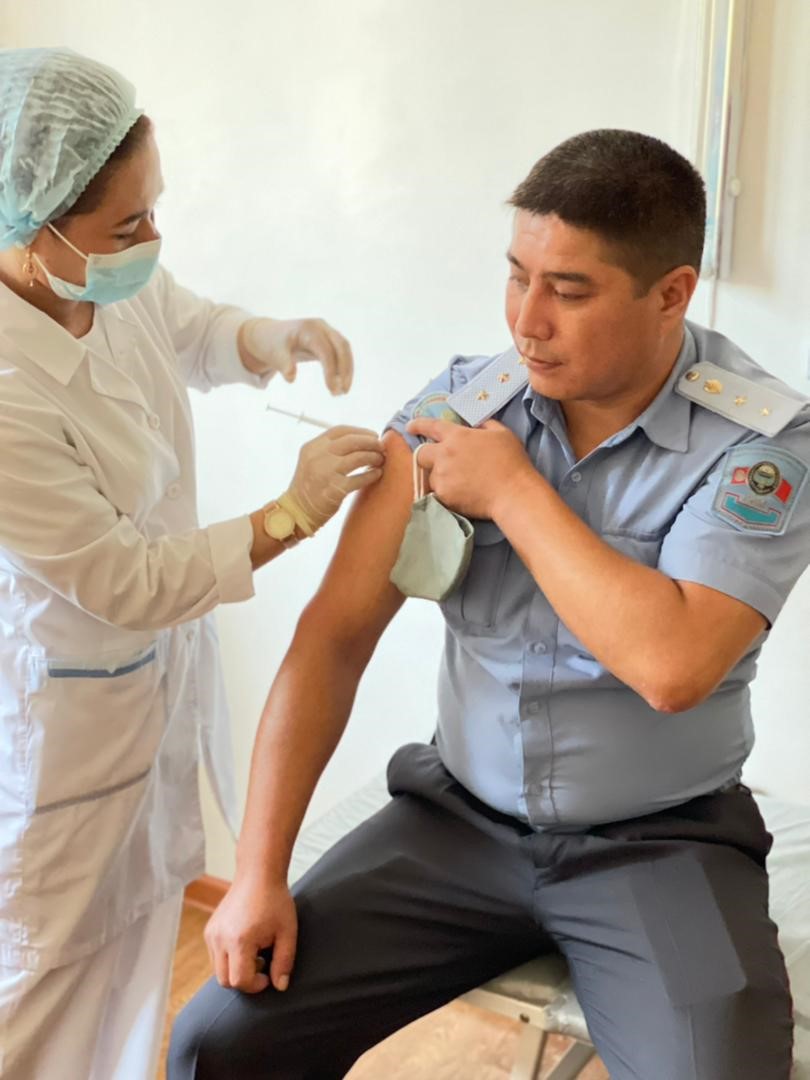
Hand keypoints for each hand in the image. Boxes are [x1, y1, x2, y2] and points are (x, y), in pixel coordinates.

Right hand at [204, 876, 297, 993]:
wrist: (258, 874)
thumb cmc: (275, 901)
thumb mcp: (287, 932)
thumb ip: (284, 962)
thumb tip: (280, 986)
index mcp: (239, 940)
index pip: (240, 981)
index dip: (255, 985)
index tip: (268, 976)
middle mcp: (220, 938)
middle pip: (224, 981)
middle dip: (244, 980)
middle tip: (262, 964)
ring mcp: (211, 934)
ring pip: (218, 970)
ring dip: (235, 969)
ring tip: (254, 952)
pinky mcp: (209, 930)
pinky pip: (215, 956)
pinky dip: (228, 959)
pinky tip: (245, 944)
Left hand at [240, 317, 352, 394]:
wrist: (269, 335)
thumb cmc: (271, 343)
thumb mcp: (274, 354)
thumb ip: (283, 365)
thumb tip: (291, 378)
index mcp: (308, 329)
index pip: (326, 350)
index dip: (331, 370)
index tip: (332, 388)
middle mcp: (320, 327)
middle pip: (342, 346)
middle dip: (345, 370)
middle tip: (343, 391)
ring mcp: (325, 332)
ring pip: (344, 350)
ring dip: (347, 370)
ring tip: (342, 391)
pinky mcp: (327, 340)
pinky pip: (340, 353)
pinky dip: (342, 368)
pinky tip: (340, 383)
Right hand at [287, 425, 384, 532]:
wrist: (296, 511)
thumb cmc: (308, 486)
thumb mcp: (311, 461)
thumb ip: (329, 450)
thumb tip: (360, 441)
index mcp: (312, 447)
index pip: (340, 431)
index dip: (360, 431)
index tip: (372, 435)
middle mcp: (318, 456)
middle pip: (352, 441)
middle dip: (371, 442)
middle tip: (381, 447)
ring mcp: (326, 472)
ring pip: (359, 457)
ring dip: (374, 457)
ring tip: (380, 459)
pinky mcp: (335, 489)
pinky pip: (360, 478)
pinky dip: (371, 475)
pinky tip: (377, 474)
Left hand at [405, 419, 535, 519]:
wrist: (513, 492)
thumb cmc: (511, 461)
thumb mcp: (501, 434)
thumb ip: (484, 426)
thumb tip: (476, 425)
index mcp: (457, 436)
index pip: (431, 426)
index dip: (418, 424)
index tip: (410, 426)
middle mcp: (444, 454)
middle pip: (421, 454)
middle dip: (427, 456)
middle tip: (441, 463)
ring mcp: (442, 476)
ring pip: (431, 476)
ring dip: (440, 477)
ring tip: (460, 483)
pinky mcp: (444, 496)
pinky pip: (439, 493)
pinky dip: (447, 493)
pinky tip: (462, 494)